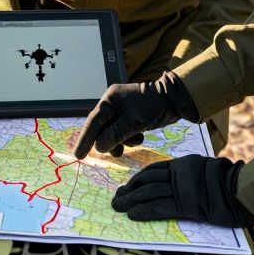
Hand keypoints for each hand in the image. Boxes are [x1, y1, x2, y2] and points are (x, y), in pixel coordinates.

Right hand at [73, 71, 197, 158]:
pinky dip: (128, 138)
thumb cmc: (154, 106)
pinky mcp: (130, 118)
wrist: (174, 100)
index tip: (78, 155)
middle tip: (115, 153)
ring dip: (120, 141)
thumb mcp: (134, 122)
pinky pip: (122, 132)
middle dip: (108, 141)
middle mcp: (113, 104)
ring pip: (112, 133)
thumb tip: (99, 147)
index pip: (93, 121)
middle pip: (101, 128)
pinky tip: (138, 138)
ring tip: (130, 145)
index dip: (85, 139)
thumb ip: (114, 135)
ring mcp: (121, 111)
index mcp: (110, 99)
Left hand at [111, 155, 253, 227]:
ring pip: (149, 193)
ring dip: (131, 200)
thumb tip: (175, 182)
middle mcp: (178, 174)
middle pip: (147, 181)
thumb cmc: (228, 182)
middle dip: (130, 190)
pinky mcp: (184, 204)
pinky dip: (143, 210)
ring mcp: (180, 188)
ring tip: (118, 206)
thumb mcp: (206, 170)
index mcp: (183, 164)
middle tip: (117, 197)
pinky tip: (132, 214)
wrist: (240, 190)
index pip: (154, 170)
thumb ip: (189, 174)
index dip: (138, 179)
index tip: (128, 186)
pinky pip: (159, 207)